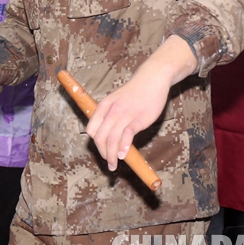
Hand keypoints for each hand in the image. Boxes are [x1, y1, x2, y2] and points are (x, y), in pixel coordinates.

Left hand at [85, 35, 196, 170]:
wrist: (151, 79)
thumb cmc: (134, 92)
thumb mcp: (115, 100)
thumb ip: (110, 116)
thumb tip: (109, 136)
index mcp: (103, 106)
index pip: (92, 130)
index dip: (95, 144)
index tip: (102, 152)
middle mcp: (111, 111)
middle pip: (100, 137)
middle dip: (103, 153)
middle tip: (109, 163)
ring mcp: (124, 114)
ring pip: (112, 139)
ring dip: (111, 155)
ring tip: (114, 165)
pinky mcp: (138, 118)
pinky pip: (127, 135)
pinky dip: (124, 147)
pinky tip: (124, 155)